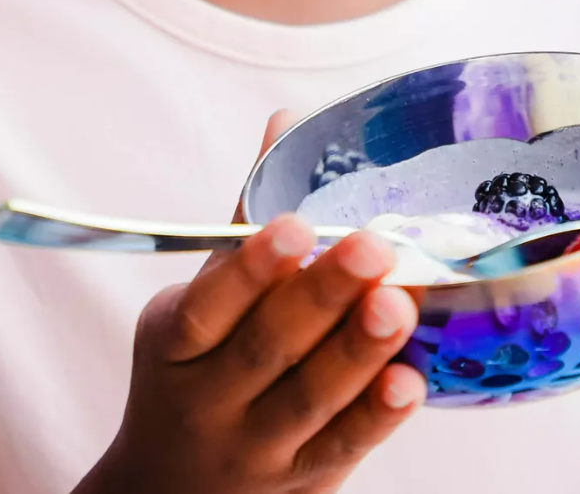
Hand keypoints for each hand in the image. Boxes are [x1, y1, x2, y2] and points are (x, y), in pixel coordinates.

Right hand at [89, 115, 425, 493]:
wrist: (169, 489)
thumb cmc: (195, 370)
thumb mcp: (199, 302)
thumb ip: (246, 219)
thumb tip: (285, 121)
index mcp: (176, 343)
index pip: (206, 305)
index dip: (249, 268)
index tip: (292, 227)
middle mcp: (208, 398)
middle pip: (265, 347)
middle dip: (321, 296)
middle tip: (372, 247)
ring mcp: (256, 445)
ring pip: (308, 399)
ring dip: (356, 350)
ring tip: (397, 303)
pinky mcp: (304, 478)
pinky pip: (342, 447)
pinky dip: (375, 416)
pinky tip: (410, 380)